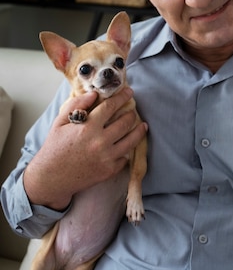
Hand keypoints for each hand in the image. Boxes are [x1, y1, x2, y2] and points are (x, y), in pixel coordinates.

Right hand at [23, 87, 147, 209]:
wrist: (51, 178)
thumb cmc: (54, 147)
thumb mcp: (60, 122)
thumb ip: (76, 105)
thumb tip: (94, 94)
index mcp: (88, 127)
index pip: (111, 106)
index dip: (122, 97)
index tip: (128, 91)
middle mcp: (100, 141)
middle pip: (125, 122)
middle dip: (131, 113)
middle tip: (133, 109)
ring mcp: (106, 157)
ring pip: (131, 141)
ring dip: (139, 131)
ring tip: (143, 125)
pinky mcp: (109, 171)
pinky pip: (124, 158)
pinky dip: (127, 151)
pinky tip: (128, 145)